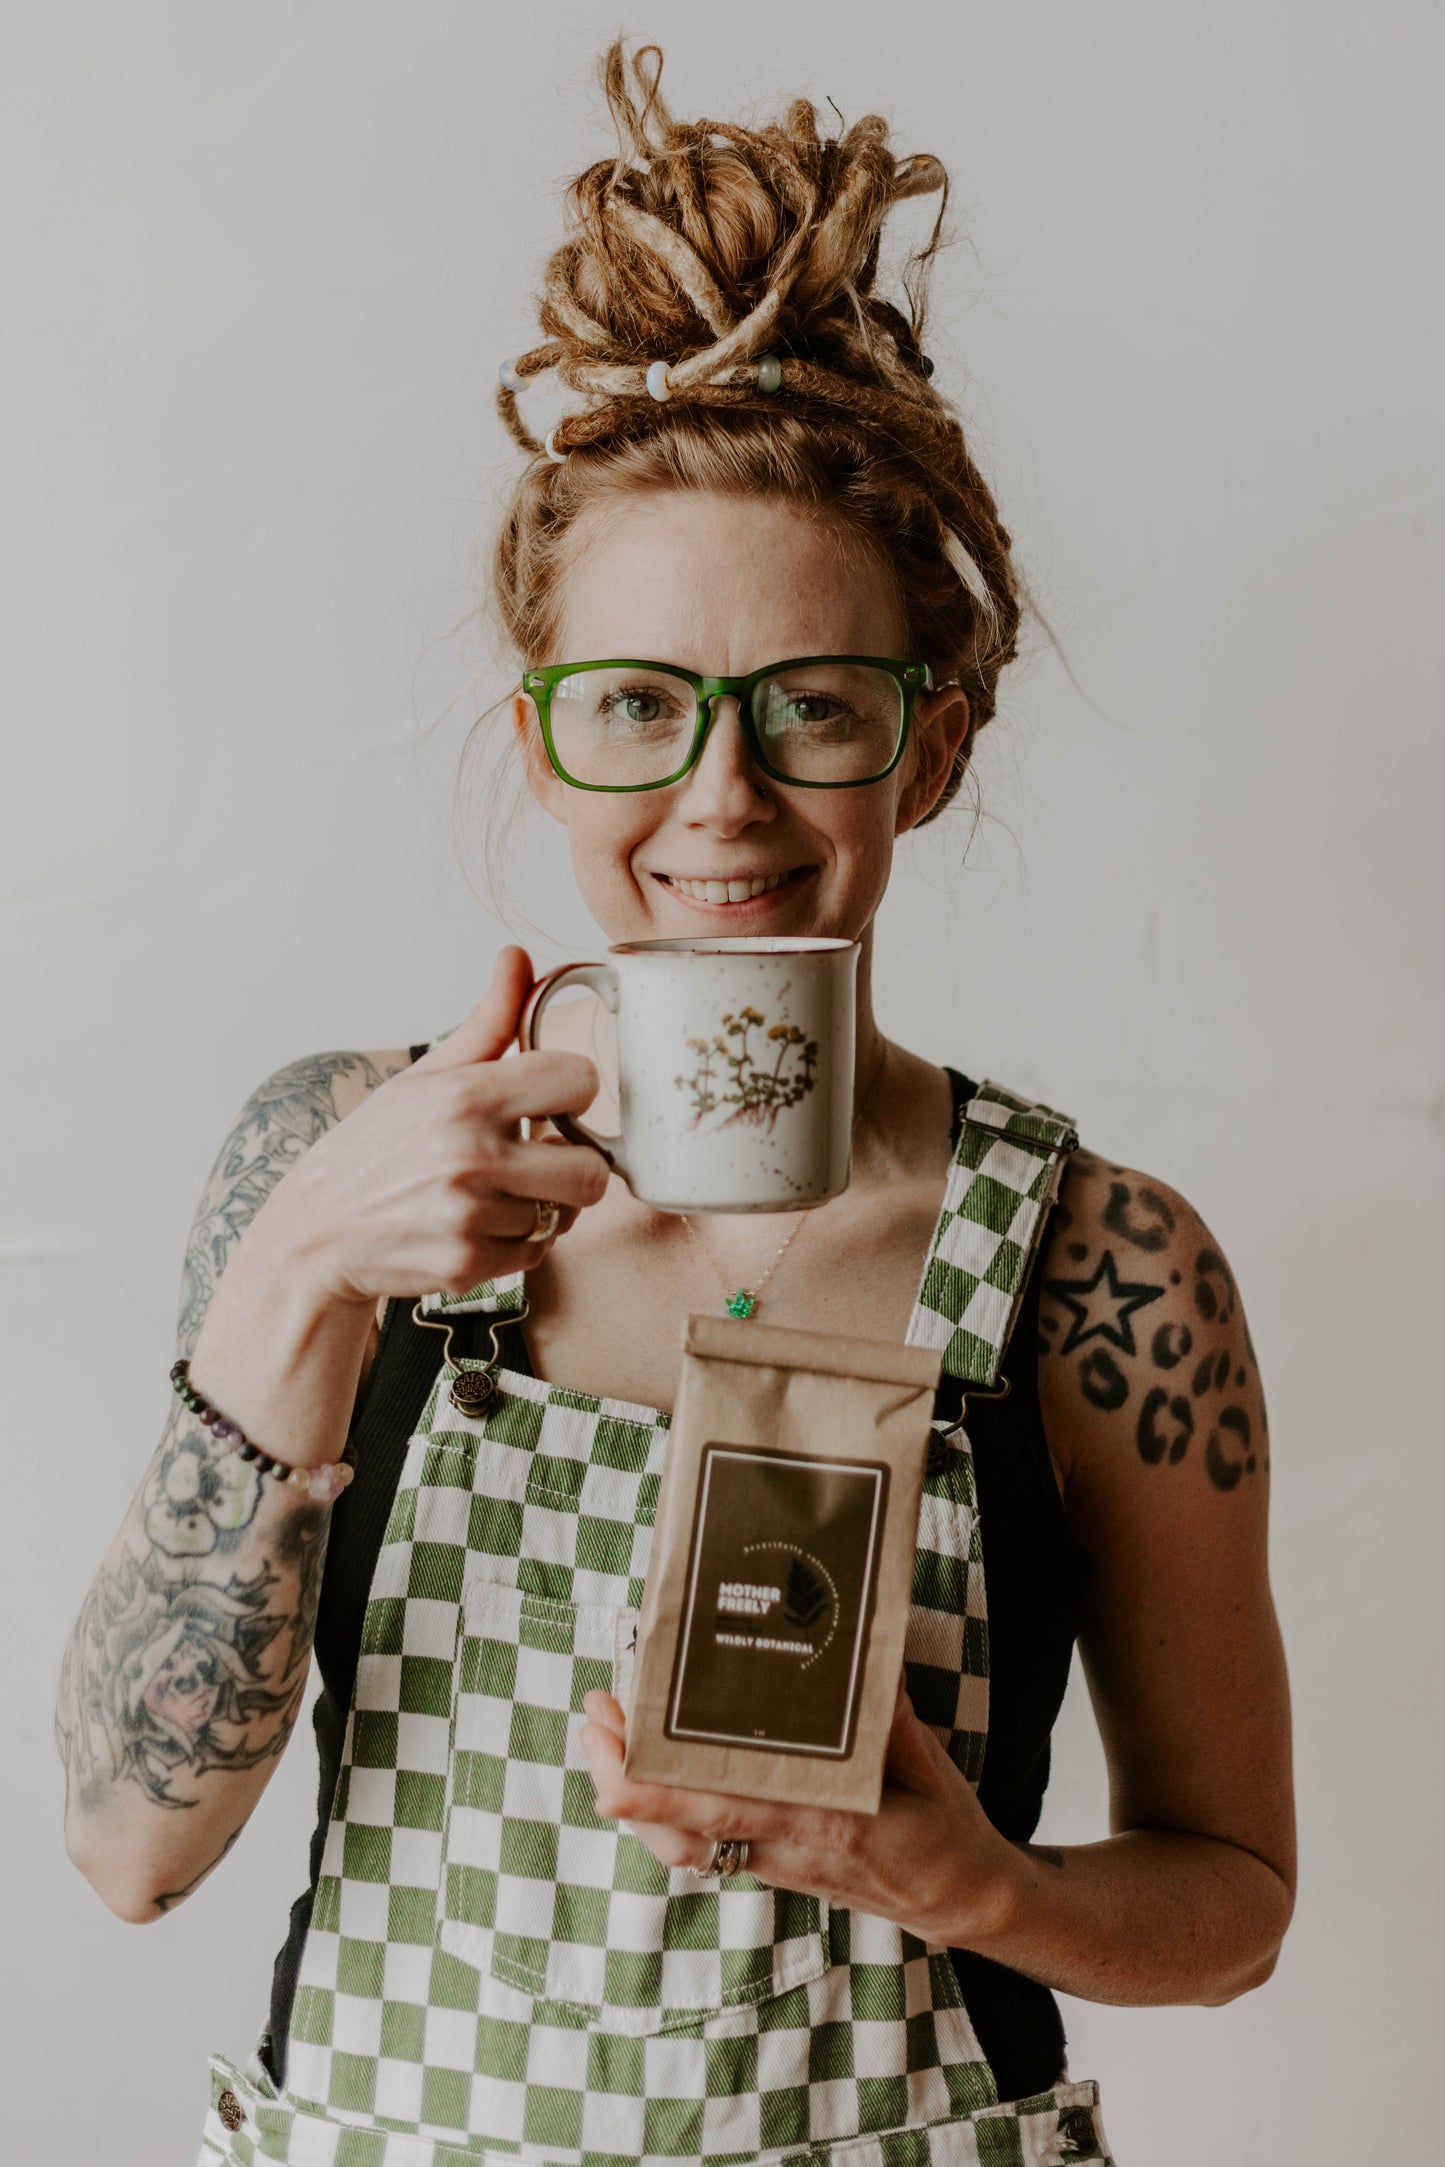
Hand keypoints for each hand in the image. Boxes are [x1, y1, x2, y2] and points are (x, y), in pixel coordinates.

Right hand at [255, 946, 610, 1304]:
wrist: (318, 1232)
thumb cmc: (377, 1148)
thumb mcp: (427, 1075)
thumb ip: (488, 1021)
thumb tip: (517, 957)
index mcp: (465, 1097)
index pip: (579, 1081)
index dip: (573, 1092)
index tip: (552, 1101)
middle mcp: (471, 1156)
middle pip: (592, 1172)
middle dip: (575, 1167)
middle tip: (542, 1158)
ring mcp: (470, 1216)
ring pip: (563, 1216)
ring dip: (539, 1206)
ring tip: (494, 1191)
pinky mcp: (468, 1266)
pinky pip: (535, 1252)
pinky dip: (515, 1242)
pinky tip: (476, 1224)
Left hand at [578, 1678, 1016, 1949]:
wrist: (960, 1900)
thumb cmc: (944, 1829)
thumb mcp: (926, 1763)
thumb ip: (887, 1715)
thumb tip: (861, 1659)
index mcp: (822, 1821)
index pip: (724, 1807)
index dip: (661, 1785)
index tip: (617, 1750)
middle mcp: (785, 1849)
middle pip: (679, 1829)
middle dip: (622, 1774)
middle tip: (593, 1711)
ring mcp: (774, 1863)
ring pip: (680, 1844)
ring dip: (631, 1792)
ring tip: (602, 1731)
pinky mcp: (771, 1865)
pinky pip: (699, 1848)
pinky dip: (659, 1813)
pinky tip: (642, 1771)